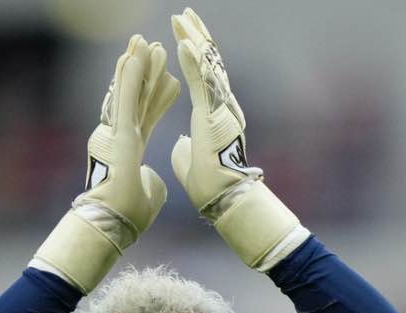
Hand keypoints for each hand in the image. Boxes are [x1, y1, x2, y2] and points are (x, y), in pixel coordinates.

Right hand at [32, 35, 179, 292]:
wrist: (112, 224)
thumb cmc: (127, 216)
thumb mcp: (149, 195)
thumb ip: (152, 182)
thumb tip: (154, 179)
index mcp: (129, 149)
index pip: (146, 116)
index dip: (156, 97)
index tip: (168, 79)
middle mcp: (119, 136)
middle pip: (137, 98)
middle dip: (146, 73)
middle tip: (153, 47)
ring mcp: (116, 133)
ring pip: (129, 93)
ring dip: (137, 66)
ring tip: (144, 42)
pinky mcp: (117, 133)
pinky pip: (125, 99)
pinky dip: (130, 77)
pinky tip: (134, 56)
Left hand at [169, 8, 306, 270]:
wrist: (226, 201)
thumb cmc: (211, 188)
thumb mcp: (192, 164)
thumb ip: (188, 150)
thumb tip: (182, 145)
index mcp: (215, 117)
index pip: (204, 79)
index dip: (194, 55)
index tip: (184, 36)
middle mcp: (222, 107)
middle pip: (208, 64)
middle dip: (195, 36)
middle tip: (183, 15)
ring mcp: (220, 109)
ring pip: (206, 67)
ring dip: (193, 40)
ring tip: (180, 18)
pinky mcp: (214, 116)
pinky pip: (202, 82)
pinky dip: (192, 61)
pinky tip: (182, 41)